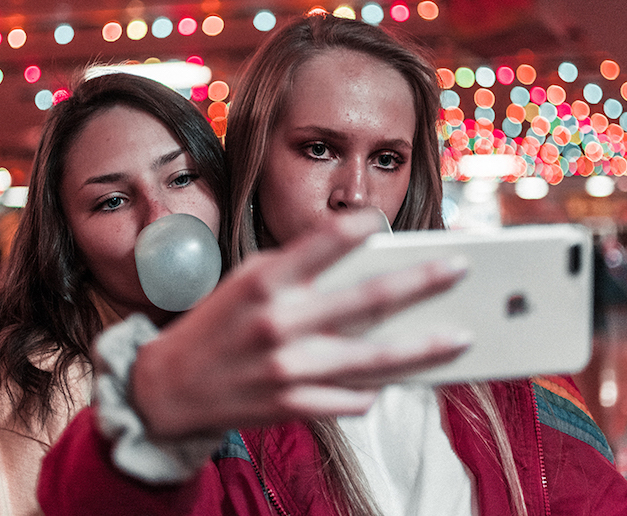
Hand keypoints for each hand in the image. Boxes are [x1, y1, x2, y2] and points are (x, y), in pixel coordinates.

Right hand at [129, 209, 468, 438]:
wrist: (167, 388)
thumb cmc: (216, 325)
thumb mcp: (247, 282)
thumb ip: (298, 272)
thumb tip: (363, 267)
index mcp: (265, 280)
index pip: (324, 242)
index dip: (360, 227)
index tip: (386, 221)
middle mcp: (279, 322)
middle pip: (367, 300)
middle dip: (422, 282)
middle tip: (458, 269)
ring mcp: (288, 369)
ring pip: (373, 359)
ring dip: (423, 348)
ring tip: (459, 337)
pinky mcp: (291, 406)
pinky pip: (351, 399)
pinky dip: (377, 389)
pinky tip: (393, 379)